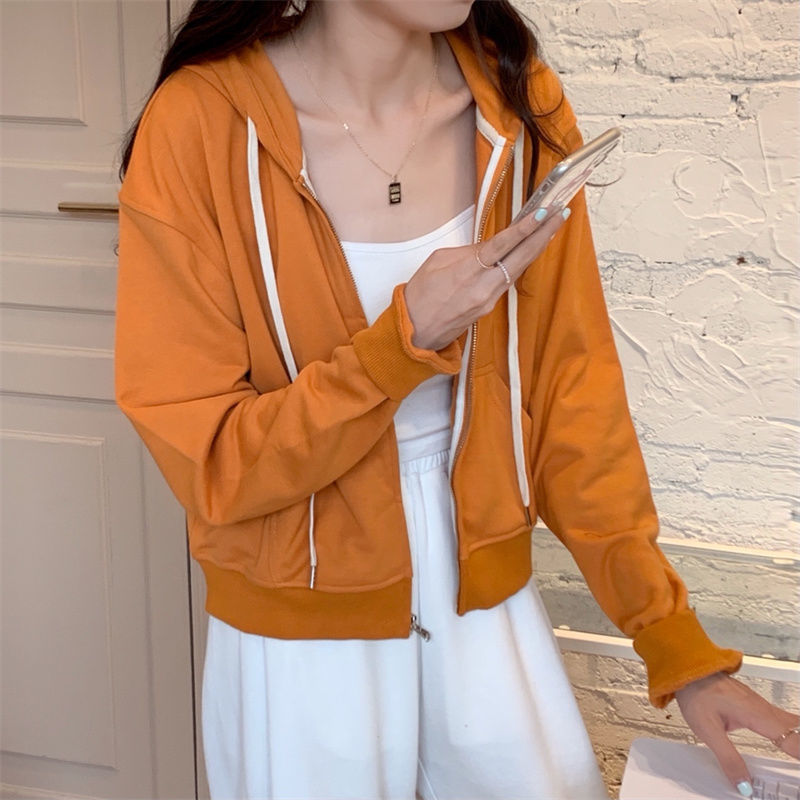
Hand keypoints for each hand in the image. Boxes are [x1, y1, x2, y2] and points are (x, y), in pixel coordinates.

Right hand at [403, 204, 568, 351]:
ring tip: (550, 228)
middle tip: (560, 214)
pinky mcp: (489, 308)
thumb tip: (486, 248)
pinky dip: (518, 264)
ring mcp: (489, 300)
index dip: (525, 229)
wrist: (414, 332)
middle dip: (543, 234)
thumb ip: (466, 252)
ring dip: (535, 248)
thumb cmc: (419, 295)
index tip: (542, 213)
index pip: (502, 245)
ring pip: (517, 270)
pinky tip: (527, 251)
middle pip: (521, 257)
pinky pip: (506, 282)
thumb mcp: (436, 261)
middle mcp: (483, 287)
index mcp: (467, 270)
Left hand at [674, 671, 799, 796]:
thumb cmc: (695, 692)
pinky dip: (793, 730)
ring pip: (792, 722)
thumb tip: (743, 783)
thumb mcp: (708, 730)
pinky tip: (792, 736)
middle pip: (797, 728)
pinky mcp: (754, 704)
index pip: (793, 739)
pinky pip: (782, 718)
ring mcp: (759, 704)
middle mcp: (762, 708)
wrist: (686, 669)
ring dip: (799, 737)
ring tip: (799, 753)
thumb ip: (728, 758)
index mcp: (756, 715)